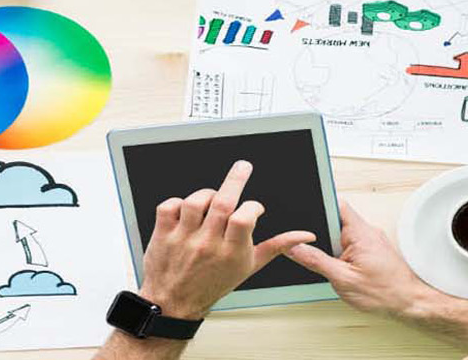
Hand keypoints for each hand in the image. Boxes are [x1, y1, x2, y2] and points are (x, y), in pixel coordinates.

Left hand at [137, 161, 314, 318]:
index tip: (254, 208)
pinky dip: (177, 202)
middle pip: (222, 202)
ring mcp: (184, 238)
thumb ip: (277, 246)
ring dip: (206, 194)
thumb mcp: (249, 266)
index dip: (253, 206)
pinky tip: (187, 210)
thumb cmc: (214, 283)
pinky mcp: (163, 234)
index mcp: (231, 252)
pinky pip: (169, 206)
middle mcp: (207, 244)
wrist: (176, 301)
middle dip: (235, 179)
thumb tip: (304, 235)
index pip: (244, 218)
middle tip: (243, 166)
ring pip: (195, 201)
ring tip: (213, 199)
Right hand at [284, 198, 438, 316]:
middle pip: (335, 219)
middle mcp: (367, 231)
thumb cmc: (385, 292)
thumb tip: (294, 247)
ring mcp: (371, 239)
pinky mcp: (373, 249)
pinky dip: (343, 254)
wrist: (409, 303)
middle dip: (323, 235)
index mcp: (360, 233)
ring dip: (334, 247)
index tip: (306, 217)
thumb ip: (316, 261)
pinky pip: (351, 243)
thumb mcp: (342, 279)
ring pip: (342, 233)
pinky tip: (346, 269)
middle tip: (324, 255)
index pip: (335, 204)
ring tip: (337, 266)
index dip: (317, 205)